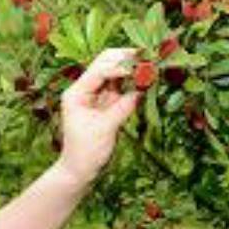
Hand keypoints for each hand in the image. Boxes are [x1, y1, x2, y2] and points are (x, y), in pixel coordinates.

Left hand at [58, 48, 140, 187]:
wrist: (80, 170)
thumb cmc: (86, 152)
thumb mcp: (105, 128)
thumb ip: (123, 107)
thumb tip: (142, 89)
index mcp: (77, 92)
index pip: (100, 70)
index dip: (121, 66)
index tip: (141, 66)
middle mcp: (85, 89)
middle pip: (106, 64)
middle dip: (126, 60)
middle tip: (148, 58)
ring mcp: (96, 96)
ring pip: (115, 73)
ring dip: (132, 69)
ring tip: (150, 67)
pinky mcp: (106, 104)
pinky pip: (121, 89)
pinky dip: (133, 84)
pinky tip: (146, 81)